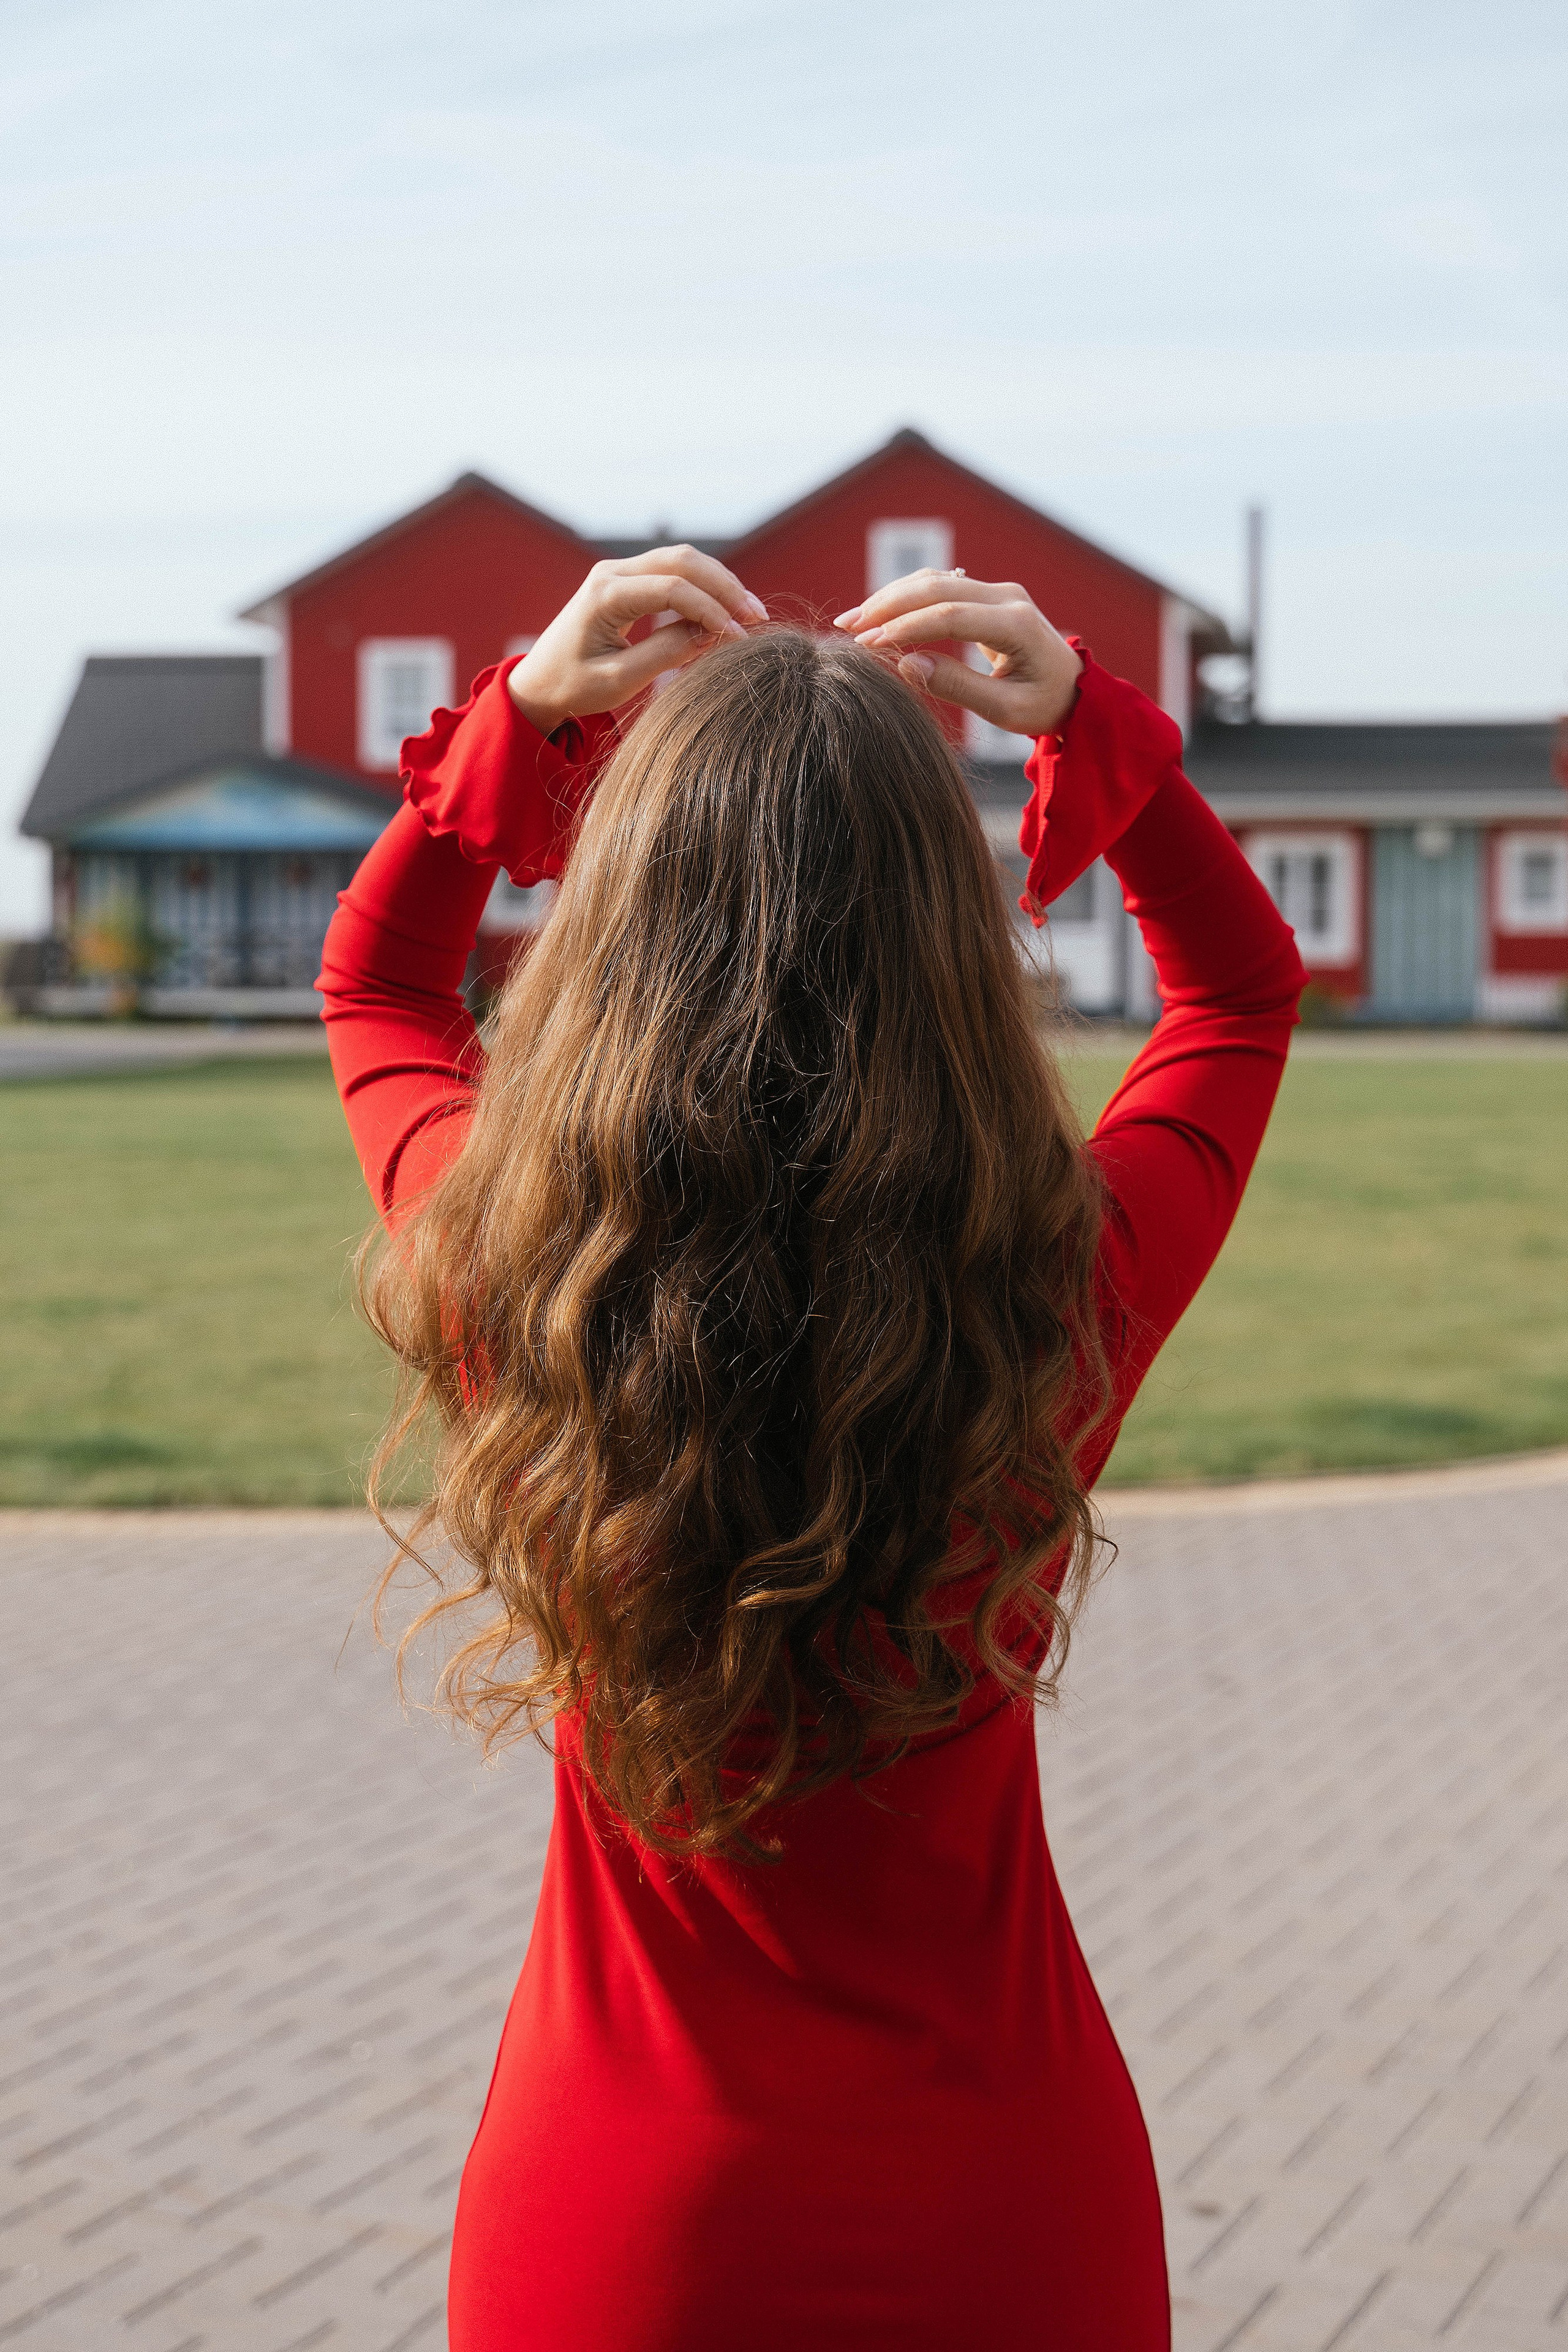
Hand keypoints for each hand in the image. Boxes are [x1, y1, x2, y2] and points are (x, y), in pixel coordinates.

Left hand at [508, 547, 768, 734]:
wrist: (539, 682)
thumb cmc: (573, 686)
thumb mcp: (620, 680)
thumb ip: (666, 654)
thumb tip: (712, 633)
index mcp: (605, 594)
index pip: (673, 588)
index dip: (712, 610)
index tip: (739, 638)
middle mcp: (612, 571)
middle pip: (683, 560)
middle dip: (725, 586)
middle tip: (758, 617)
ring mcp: (619, 571)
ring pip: (683, 560)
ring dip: (719, 583)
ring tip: (750, 614)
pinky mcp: (628, 581)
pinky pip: (674, 573)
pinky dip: (703, 588)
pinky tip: (725, 613)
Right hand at [834, 572, 1082, 739]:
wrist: (1075, 688)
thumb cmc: (1044, 705)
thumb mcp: (1006, 710)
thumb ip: (958, 687)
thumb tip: (906, 664)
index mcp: (1017, 625)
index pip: (950, 616)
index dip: (905, 627)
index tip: (868, 643)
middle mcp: (1008, 598)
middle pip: (937, 587)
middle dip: (888, 605)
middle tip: (847, 627)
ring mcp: (998, 591)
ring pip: (935, 580)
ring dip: (891, 597)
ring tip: (853, 620)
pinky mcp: (986, 595)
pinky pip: (940, 587)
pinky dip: (906, 598)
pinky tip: (878, 614)